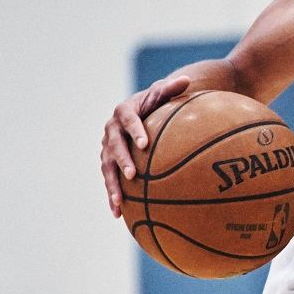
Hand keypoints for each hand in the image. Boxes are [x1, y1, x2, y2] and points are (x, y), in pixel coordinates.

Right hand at [100, 75, 190, 214]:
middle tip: (132, 175)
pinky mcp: (108, 162)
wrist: (138, 113)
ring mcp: (107, 147)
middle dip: (122, 161)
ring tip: (119, 202)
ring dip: (112, 184)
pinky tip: (118, 214)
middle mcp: (111, 130)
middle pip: (113, 146)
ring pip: (107, 167)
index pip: (127, 119)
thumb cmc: (154, 104)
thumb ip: (170, 90)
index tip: (145, 143)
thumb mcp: (162, 95)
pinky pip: (109, 179)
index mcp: (123, 112)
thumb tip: (186, 80)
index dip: (135, 131)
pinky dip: (113, 195)